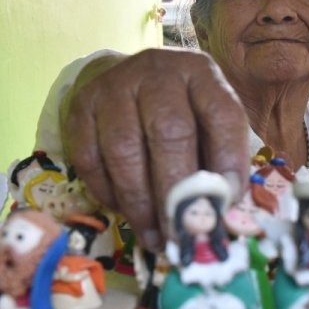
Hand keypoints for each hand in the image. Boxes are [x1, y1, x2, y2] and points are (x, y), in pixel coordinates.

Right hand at [63, 49, 249, 251]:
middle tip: (183, 234)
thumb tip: (222, 216)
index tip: (226, 205)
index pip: (221, 113)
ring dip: (140, 202)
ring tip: (154, 236)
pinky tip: (124, 211)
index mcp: (201, 73)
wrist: (125, 80)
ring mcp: (114, 88)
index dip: (227, 160)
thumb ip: (218, 160)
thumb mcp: (208, 122)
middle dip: (177, 192)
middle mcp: (158, 73)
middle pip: (169, 132)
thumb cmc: (180, 112)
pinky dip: (107, 193)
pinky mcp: (81, 108)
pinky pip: (89, 159)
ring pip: (124, 149)